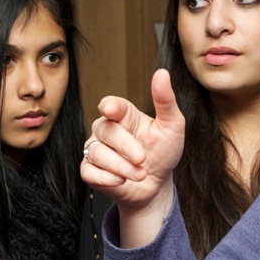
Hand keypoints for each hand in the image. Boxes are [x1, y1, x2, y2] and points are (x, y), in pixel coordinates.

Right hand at [81, 69, 185, 247]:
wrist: (157, 186)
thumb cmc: (163, 153)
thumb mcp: (171, 126)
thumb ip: (165, 101)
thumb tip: (162, 73)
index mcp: (124, 115)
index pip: (111, 105)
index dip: (109, 106)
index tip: (110, 109)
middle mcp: (106, 130)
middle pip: (106, 131)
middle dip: (126, 147)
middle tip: (142, 158)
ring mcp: (96, 150)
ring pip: (97, 153)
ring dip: (121, 166)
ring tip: (140, 174)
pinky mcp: (90, 171)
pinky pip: (88, 171)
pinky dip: (105, 178)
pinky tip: (120, 181)